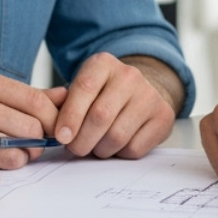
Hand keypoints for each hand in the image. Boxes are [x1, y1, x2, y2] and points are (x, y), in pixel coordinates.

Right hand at [0, 70, 60, 169]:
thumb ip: (29, 95)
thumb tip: (68, 94)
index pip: (37, 100)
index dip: (53, 118)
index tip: (56, 128)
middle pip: (32, 125)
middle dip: (41, 138)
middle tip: (36, 143)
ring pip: (19, 146)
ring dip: (26, 153)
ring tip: (18, 151)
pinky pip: (1, 163)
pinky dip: (9, 164)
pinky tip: (2, 159)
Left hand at [52, 53, 175, 158]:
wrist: (139, 93)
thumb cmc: (100, 96)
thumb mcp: (79, 90)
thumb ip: (61, 106)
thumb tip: (54, 130)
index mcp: (103, 63)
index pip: (85, 88)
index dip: (70, 116)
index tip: (61, 136)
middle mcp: (129, 75)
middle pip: (100, 116)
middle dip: (82, 140)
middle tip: (75, 148)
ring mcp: (149, 96)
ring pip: (117, 136)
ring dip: (100, 150)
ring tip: (95, 145)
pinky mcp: (163, 117)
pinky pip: (134, 148)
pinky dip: (119, 154)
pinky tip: (116, 145)